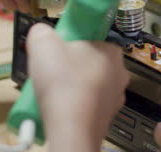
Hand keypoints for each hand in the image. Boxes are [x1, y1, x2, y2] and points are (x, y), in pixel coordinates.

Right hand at [26, 24, 129, 151]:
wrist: (71, 129)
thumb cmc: (63, 83)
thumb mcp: (43, 43)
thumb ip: (42, 31)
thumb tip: (41, 31)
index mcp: (111, 50)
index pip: (91, 38)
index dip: (71, 43)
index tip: (56, 50)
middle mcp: (119, 72)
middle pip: (88, 61)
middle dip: (69, 65)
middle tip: (51, 70)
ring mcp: (115, 96)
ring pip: (88, 83)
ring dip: (71, 86)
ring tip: (53, 91)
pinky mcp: (107, 116)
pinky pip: (88, 103)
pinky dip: (75, 104)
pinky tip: (61, 107)